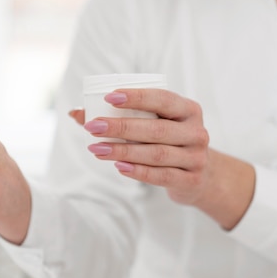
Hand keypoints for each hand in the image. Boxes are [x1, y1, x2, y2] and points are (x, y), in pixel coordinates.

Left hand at [75, 89, 254, 228]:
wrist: (201, 176)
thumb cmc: (167, 142)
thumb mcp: (153, 124)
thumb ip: (119, 116)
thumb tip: (75, 112)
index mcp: (188, 110)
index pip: (162, 99)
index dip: (136, 97)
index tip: (109, 97)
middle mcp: (196, 131)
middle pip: (156, 129)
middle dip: (121, 127)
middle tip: (92, 127)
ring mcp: (196, 157)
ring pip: (156, 154)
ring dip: (123, 151)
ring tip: (97, 148)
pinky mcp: (191, 180)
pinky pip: (161, 176)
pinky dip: (138, 171)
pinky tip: (118, 166)